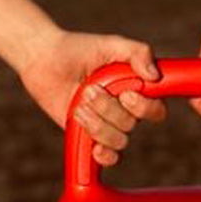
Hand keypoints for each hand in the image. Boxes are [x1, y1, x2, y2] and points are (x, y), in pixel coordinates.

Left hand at [15, 28, 165, 166]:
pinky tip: (93, 146)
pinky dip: (103, 154)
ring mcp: (107, 124)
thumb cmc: (78, 49)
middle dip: (108, 109)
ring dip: (97, 124)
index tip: (125, 93)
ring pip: (118, 140)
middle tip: (90, 90)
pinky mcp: (88, 137)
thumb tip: (154, 76)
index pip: (156, 110)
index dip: (144, 107)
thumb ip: (137, 52)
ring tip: (80, 105)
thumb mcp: (111, 44)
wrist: (44, 61)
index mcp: (135, 88)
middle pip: (131, 125)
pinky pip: (108, 157)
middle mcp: (124, 109)